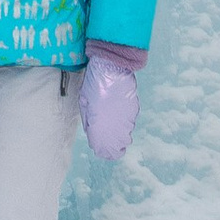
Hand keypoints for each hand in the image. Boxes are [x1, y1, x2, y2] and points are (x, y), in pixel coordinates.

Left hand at [80, 45, 141, 159]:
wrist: (111, 68)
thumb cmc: (93, 84)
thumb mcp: (84, 103)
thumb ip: (89, 122)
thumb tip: (93, 133)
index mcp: (99, 125)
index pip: (104, 148)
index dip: (103, 151)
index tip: (102, 151)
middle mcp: (115, 125)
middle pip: (117, 145)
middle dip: (113, 146)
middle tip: (109, 144)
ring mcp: (126, 117)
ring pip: (125, 134)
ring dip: (119, 134)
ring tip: (114, 127)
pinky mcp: (134, 109)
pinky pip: (130, 122)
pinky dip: (125, 123)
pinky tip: (120, 116)